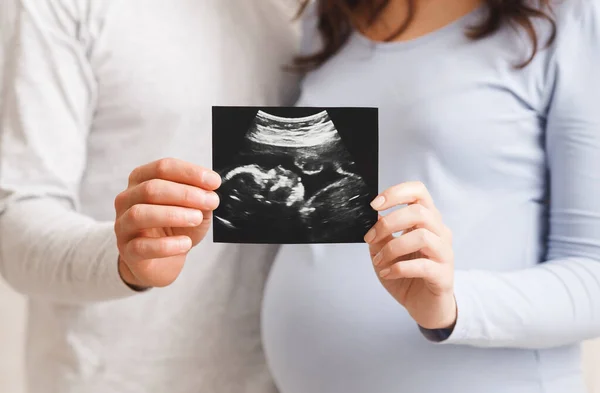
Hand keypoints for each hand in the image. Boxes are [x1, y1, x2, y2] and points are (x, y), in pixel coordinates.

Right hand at [114, 158, 220, 287]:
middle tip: (211, 201)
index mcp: (142, 180)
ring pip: (140, 214)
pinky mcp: (126, 251)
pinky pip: (142, 246)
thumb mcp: (194, 209)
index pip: (163, 167)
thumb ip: (201, 198)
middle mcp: (127, 199)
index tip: (214, 182)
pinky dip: (167, 245)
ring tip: (197, 219)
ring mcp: (123, 225)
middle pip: (151, 188)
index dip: (190, 173)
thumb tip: (210, 192)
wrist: (162, 262)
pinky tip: (185, 243)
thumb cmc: (176, 229)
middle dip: (185, 194)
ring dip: (173, 214)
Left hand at [364, 181, 455, 329]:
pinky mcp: (443, 275)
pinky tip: (388, 273)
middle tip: (370, 238)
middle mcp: (439, 232)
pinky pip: (423, 266)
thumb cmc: (406, 276)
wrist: (424, 306)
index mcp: (426, 220)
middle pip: (419, 212)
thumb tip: (371, 216)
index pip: (419, 192)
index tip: (375, 205)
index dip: (396, 193)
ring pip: (421, 237)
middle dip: (388, 223)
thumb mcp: (385, 251)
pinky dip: (399, 268)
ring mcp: (444, 253)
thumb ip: (380, 234)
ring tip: (379, 260)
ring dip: (393, 248)